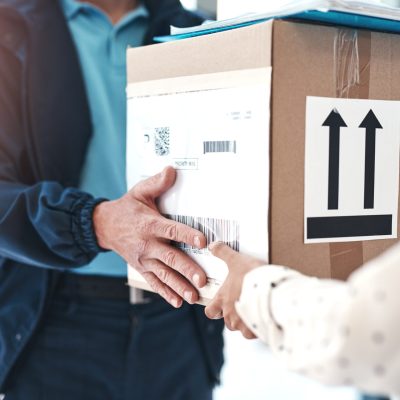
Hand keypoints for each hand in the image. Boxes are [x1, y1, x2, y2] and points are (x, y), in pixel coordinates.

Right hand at [93, 166, 206, 307]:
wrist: (104, 226)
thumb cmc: (127, 208)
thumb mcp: (140, 192)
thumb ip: (157, 183)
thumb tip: (172, 170)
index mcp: (150, 224)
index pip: (171, 229)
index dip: (187, 234)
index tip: (202, 241)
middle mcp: (147, 244)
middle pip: (169, 257)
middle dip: (186, 269)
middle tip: (202, 279)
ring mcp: (143, 259)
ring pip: (163, 274)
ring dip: (178, 286)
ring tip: (193, 296)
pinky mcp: (141, 268)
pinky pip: (154, 282)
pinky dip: (165, 292)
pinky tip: (177, 302)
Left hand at [205, 242, 264, 338]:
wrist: (270, 291)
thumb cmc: (250, 276)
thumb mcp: (236, 260)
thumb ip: (223, 253)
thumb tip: (212, 245)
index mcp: (222, 300)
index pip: (210, 311)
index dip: (214, 309)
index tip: (220, 305)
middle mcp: (229, 315)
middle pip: (227, 322)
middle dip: (233, 316)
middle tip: (243, 305)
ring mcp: (242, 324)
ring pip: (241, 328)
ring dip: (246, 321)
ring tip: (256, 310)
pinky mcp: (256, 330)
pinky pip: (255, 332)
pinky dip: (258, 327)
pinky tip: (265, 317)